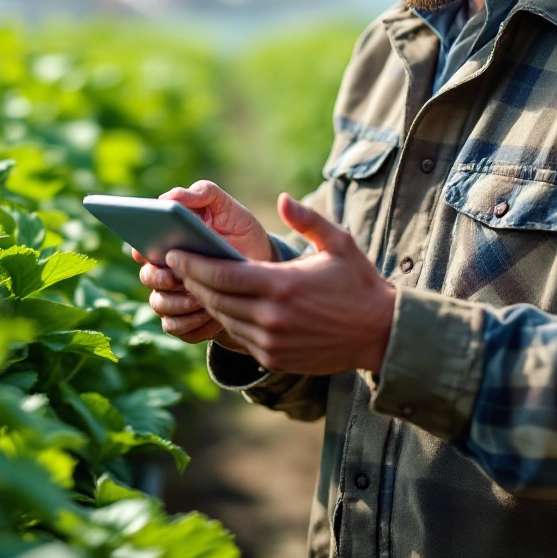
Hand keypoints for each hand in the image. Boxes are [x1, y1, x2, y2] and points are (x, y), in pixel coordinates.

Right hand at [133, 181, 273, 347]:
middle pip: (147, 277)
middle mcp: (164, 270)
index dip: (140, 250)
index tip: (148, 251)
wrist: (263, 263)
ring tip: (202, 299)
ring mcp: (172, 296)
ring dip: (179, 303)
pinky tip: (210, 316)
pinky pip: (176, 327)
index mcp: (167, 241)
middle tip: (179, 277)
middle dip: (161, 278)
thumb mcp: (225, 206)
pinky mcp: (185, 321)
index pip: (141, 247)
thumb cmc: (238, 230)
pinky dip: (190, 323)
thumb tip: (169, 199)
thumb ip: (201, 193)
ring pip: (160, 305)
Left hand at [165, 192, 395, 374]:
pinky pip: (239, 337)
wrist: (381, 334)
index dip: (193, 264)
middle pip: (215, 297)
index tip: (175, 253)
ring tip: (195, 282)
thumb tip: (282, 198)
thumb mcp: (339, 244)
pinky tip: (222, 304)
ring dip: (206, 301)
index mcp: (282, 285)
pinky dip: (227, 320)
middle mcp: (272, 317)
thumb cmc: (359, 283)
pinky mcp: (274, 359)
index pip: (222, 275)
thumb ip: (307, 220)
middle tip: (176, 265)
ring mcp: (271, 342)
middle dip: (192, 280)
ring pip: (224, 319)